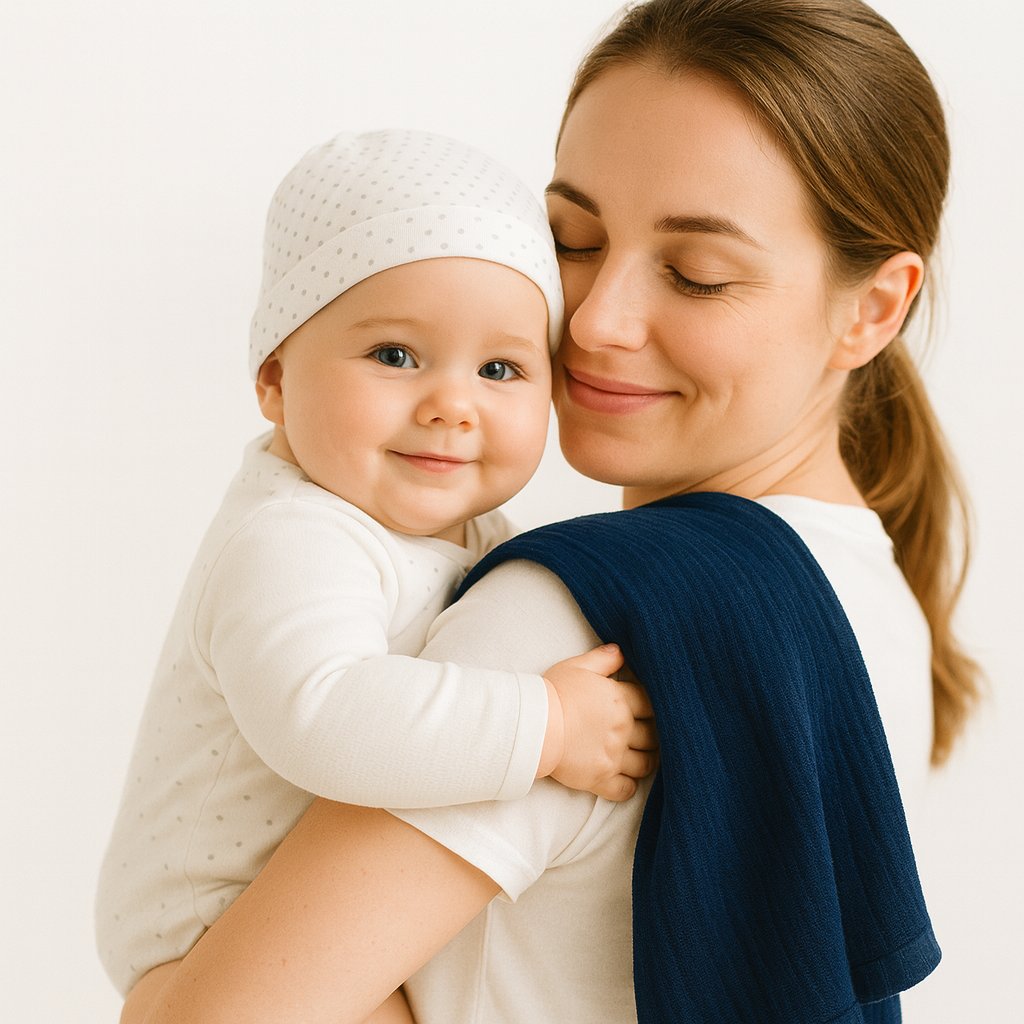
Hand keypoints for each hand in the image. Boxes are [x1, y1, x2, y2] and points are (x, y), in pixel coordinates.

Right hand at [539, 644, 656, 801]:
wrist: (534, 725)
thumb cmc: (552, 693)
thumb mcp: (577, 666)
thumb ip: (603, 658)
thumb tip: (621, 651)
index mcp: (620, 700)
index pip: (650, 704)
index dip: (652, 708)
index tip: (649, 711)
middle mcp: (623, 729)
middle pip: (653, 735)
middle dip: (654, 736)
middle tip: (651, 737)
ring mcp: (614, 755)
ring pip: (644, 763)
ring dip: (647, 761)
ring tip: (643, 758)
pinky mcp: (601, 778)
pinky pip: (626, 789)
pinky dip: (629, 787)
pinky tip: (626, 781)